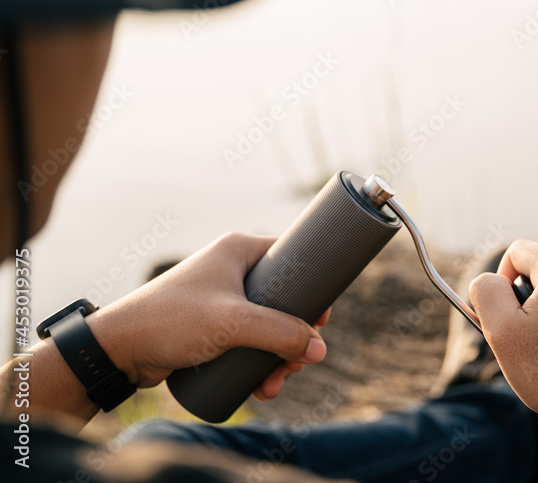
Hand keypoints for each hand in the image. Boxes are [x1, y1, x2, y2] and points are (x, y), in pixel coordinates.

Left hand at [88, 233, 328, 397]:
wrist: (118, 348)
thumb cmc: (170, 320)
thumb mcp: (233, 323)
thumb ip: (279, 333)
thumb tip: (318, 351)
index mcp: (239, 250)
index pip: (293, 258)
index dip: (313, 288)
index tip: (322, 320)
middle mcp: (232, 269)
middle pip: (284, 300)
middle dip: (293, 338)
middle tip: (295, 364)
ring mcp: (222, 298)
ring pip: (267, 326)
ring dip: (277, 356)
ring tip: (273, 384)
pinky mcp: (212, 325)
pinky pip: (248, 340)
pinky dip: (258, 361)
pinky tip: (260, 383)